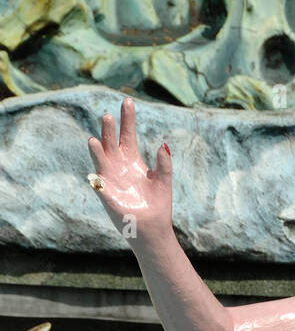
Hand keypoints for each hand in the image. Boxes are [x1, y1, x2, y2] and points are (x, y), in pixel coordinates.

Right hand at [87, 96, 172, 244]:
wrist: (153, 229)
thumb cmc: (158, 205)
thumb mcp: (164, 181)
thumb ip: (164, 164)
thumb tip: (164, 145)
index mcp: (132, 160)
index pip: (127, 134)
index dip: (127, 118)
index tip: (127, 101)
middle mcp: (118, 166)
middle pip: (112, 142)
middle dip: (110, 130)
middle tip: (109, 116)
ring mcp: (111, 180)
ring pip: (101, 160)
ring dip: (97, 151)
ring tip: (95, 139)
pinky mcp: (108, 197)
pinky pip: (100, 187)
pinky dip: (98, 182)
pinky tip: (96, 176)